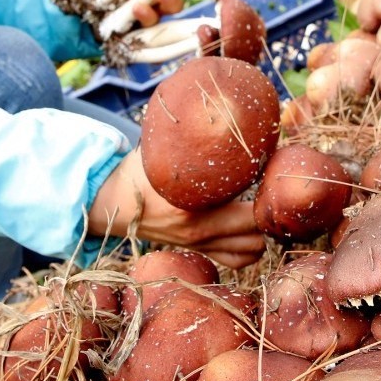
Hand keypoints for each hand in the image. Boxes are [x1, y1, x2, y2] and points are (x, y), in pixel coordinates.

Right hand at [87, 147, 265, 267]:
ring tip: (259, 205)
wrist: (110, 204)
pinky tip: (247, 225)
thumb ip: (194, 146)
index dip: (267, 191)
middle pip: (258, 232)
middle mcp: (200, 233)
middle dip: (267, 211)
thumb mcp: (164, 155)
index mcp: (194, 209)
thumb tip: (228, 120)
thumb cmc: (139, 172)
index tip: (270, 173)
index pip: (250, 210)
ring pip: (252, 251)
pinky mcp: (197, 251)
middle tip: (269, 188)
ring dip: (261, 230)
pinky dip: (248, 246)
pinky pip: (237, 260)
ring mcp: (199, 246)